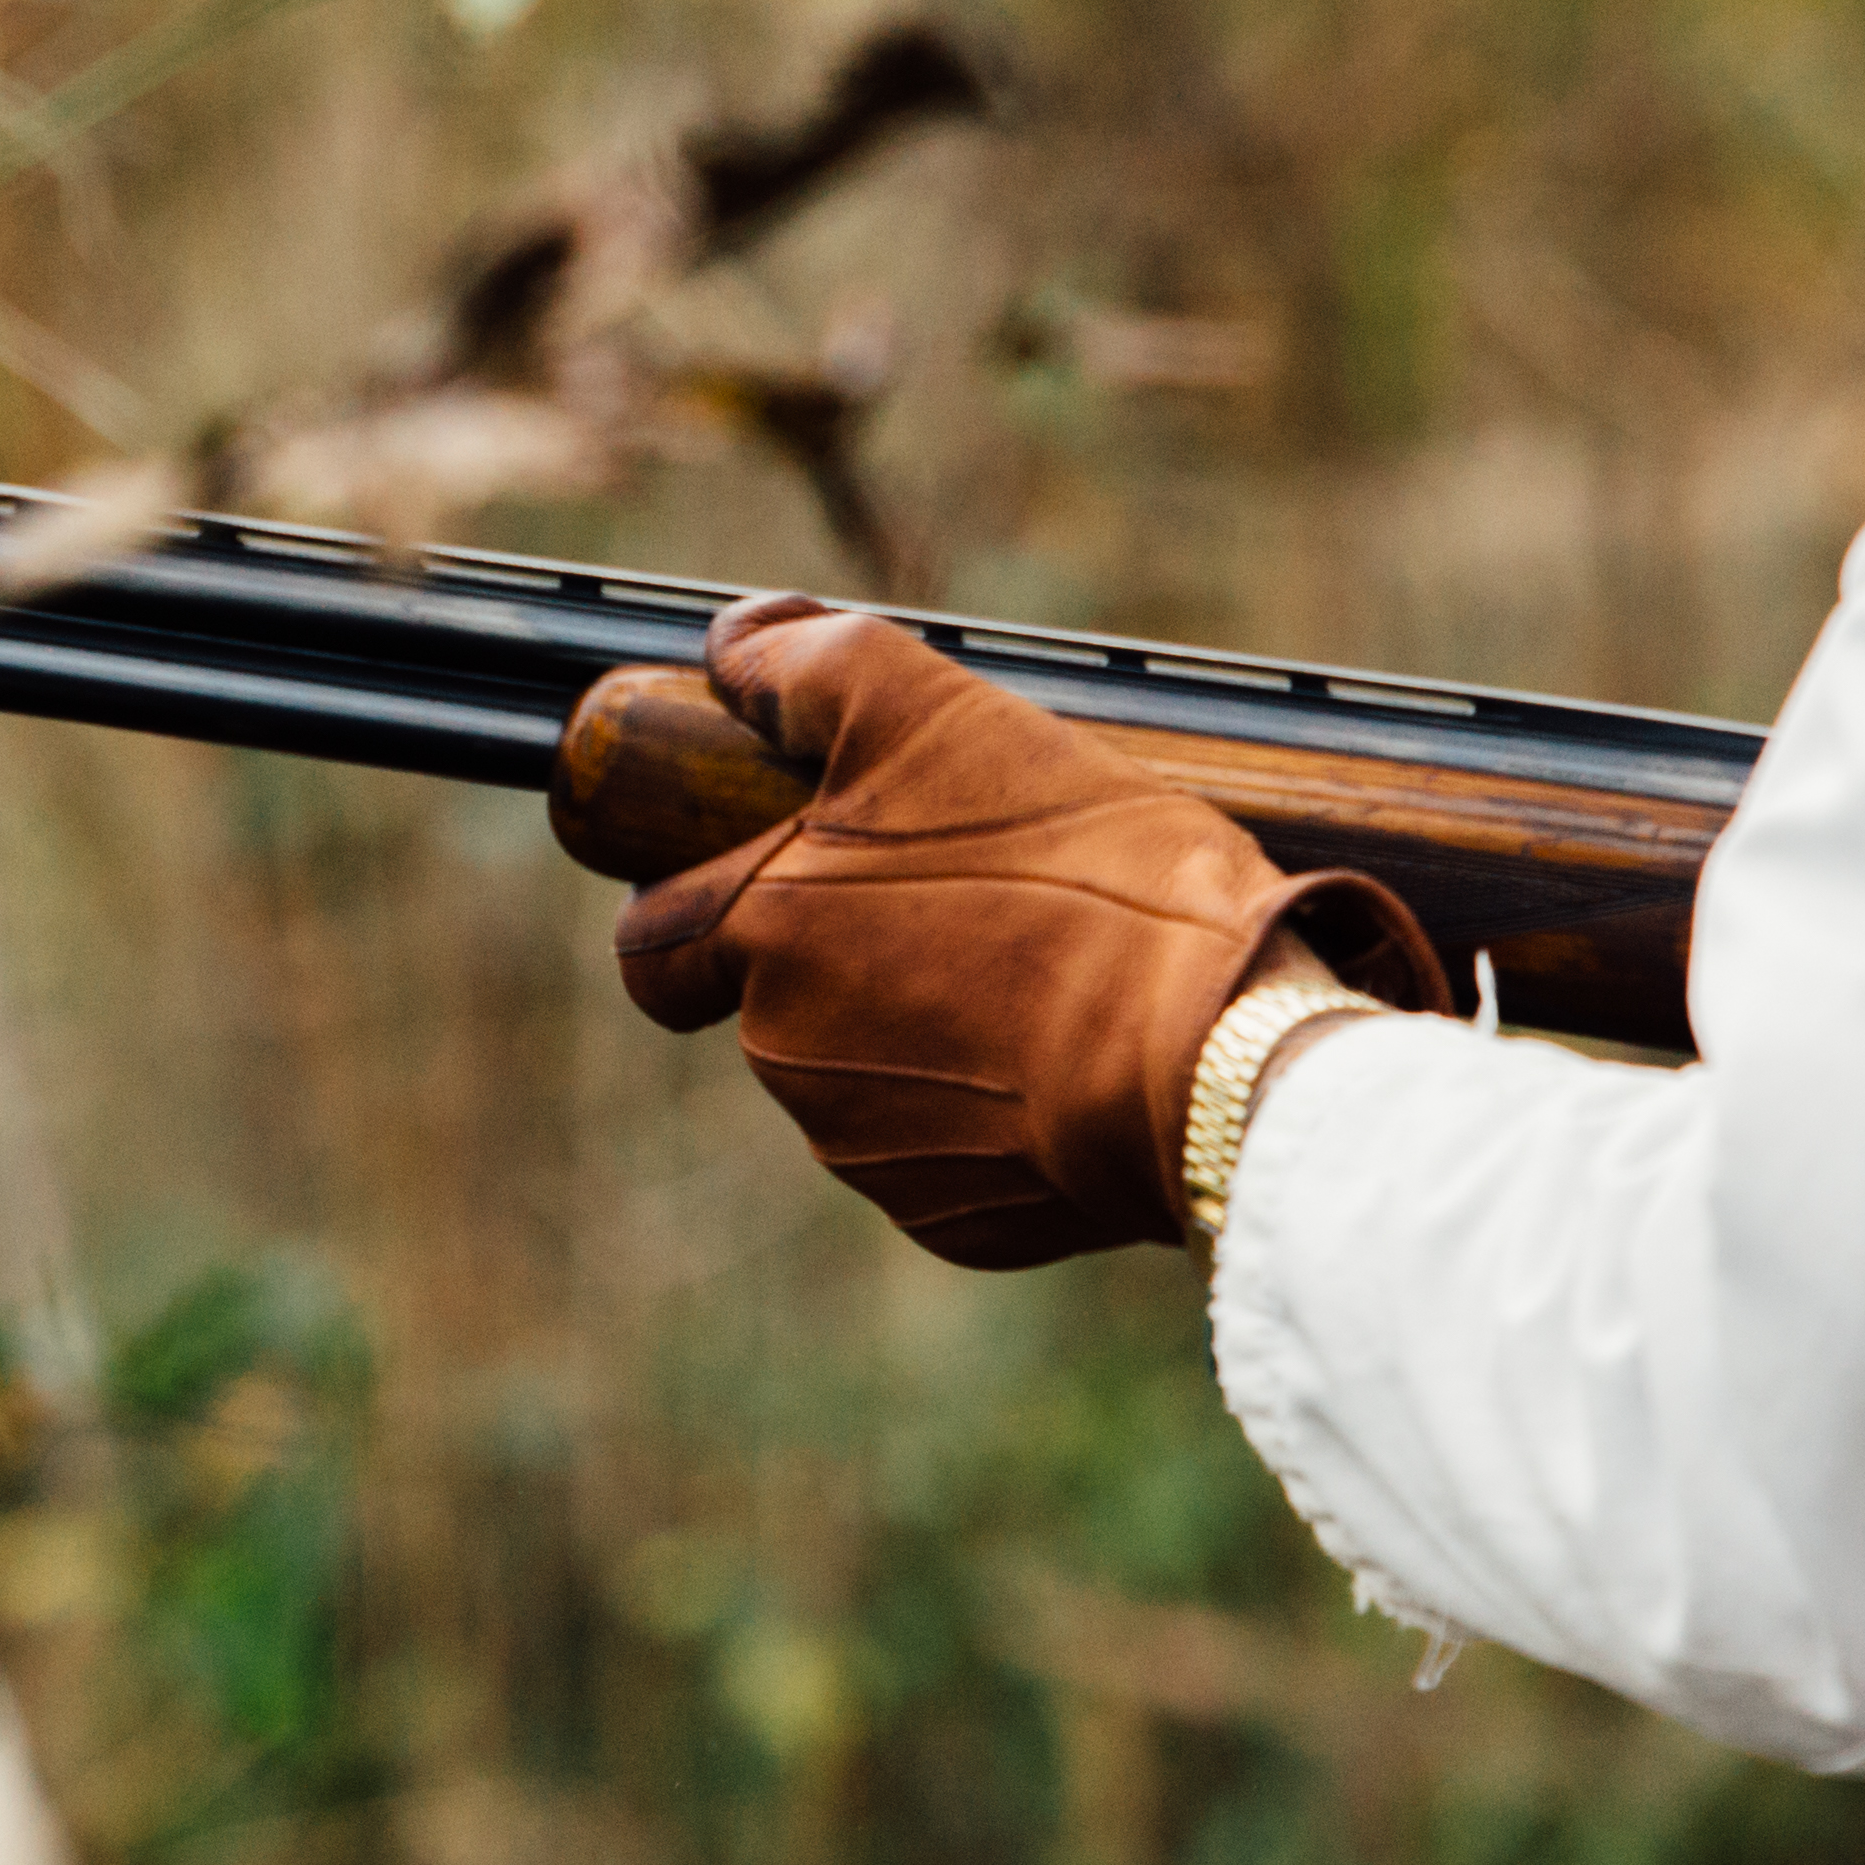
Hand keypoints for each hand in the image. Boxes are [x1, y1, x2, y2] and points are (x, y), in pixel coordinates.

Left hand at [613, 597, 1446, 1267]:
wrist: (1210, 1050)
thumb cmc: (1076, 872)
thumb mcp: (934, 708)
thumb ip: (808, 666)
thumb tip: (732, 648)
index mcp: (767, 940)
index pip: (653, 942)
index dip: (693, 897)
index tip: (769, 871)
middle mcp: (791, 1059)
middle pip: (773, 1001)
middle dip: (838, 956)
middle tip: (955, 898)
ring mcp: (871, 1152)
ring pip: (858, 1075)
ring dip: (917, 1025)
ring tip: (1035, 970)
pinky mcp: (954, 1216)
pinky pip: (941, 1148)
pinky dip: (984, 1105)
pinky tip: (1064, 1053)